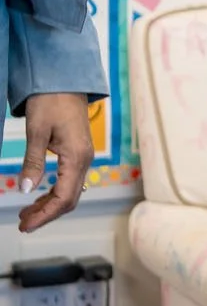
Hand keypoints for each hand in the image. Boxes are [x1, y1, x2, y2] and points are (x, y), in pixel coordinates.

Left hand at [19, 93, 91, 232]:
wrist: (66, 80)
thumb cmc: (51, 101)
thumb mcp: (37, 132)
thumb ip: (33, 162)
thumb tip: (26, 190)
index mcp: (77, 157)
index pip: (64, 197)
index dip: (45, 215)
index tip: (26, 225)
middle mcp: (85, 160)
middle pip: (70, 199)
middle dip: (47, 214)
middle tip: (23, 224)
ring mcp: (84, 156)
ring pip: (70, 191)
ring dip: (50, 205)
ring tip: (27, 213)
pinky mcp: (79, 152)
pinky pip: (70, 180)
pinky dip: (54, 192)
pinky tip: (39, 194)